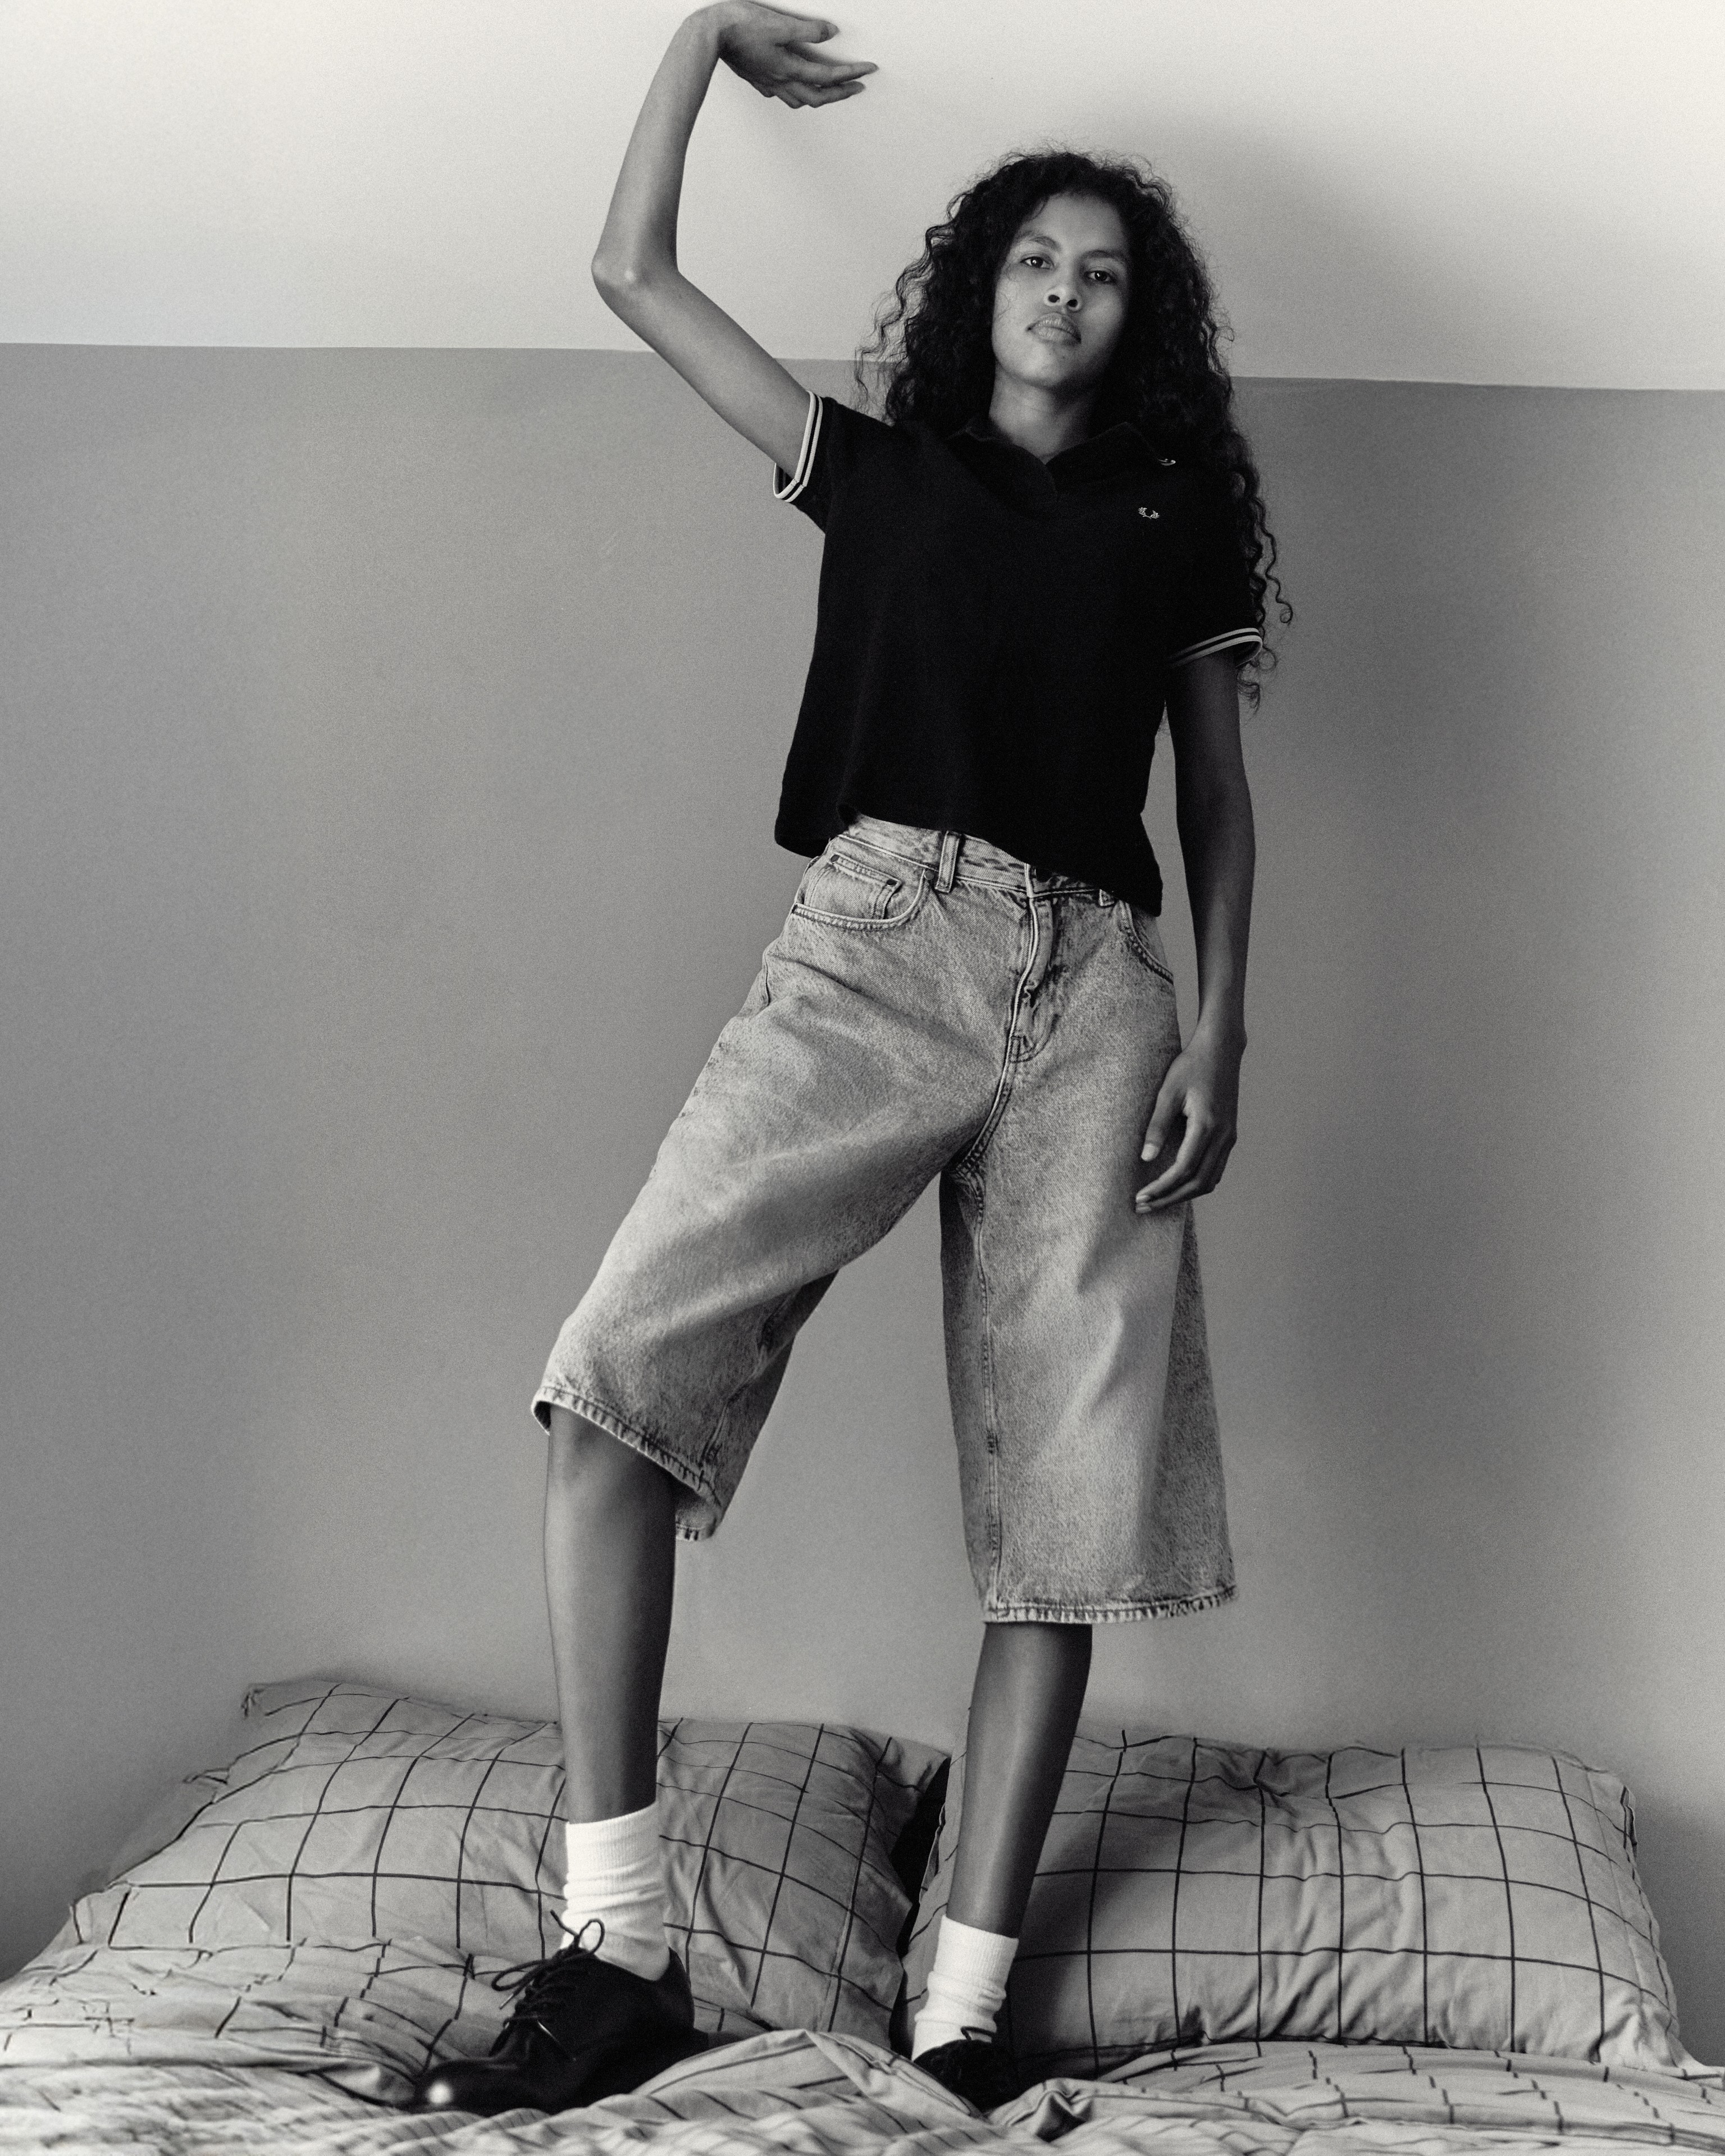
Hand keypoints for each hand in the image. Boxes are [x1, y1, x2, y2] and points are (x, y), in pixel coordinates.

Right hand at [708, 3, 875, 105]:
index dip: (851, 74)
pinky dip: (795, 94)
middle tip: (858, 87)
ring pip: (799, 100)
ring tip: (832, 92)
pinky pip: (781, 95)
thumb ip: (807, 30)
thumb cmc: (740, 26)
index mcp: (789, 68)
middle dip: (841, 93)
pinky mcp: (757, 79)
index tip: (868, 71)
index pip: (828, 76)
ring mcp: (768, 83)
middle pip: (818, 97)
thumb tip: (829, 33)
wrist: (709, 34)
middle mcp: (780, 81)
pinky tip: (795, 88)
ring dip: (819, 99)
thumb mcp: (780, 23)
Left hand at [1135, 1030, 1242, 1211]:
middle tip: (1143, 1206)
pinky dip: (1197, 1183)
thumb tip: (1145, 1158)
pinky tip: (1177, 1186)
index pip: (1183, 1169)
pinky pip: (1215, 1169)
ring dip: (1184, 1194)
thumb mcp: (1167, 1092)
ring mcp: (1229, 1137)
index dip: (1162, 1187)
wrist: (1221, 1050)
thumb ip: (1157, 1126)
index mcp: (1207, 1125)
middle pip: (1198, 1183)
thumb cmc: (1191, 1066)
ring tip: (1158, 1200)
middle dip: (1170, 1198)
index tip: (1141, 1196)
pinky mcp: (1229, 1136)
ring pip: (1210, 1180)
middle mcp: (1223, 1136)